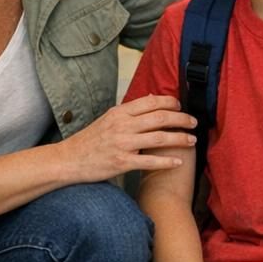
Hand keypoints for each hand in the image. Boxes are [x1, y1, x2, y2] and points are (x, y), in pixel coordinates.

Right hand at [61, 94, 196, 182]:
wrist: (68, 160)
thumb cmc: (90, 140)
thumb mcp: (108, 119)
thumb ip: (130, 111)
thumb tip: (151, 98)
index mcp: (120, 112)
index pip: (152, 102)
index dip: (171, 102)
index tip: (182, 106)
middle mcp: (122, 125)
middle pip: (160, 117)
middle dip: (182, 119)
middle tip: (194, 122)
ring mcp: (122, 144)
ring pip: (159, 138)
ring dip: (180, 139)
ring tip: (192, 141)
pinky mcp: (121, 162)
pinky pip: (150, 161)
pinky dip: (166, 161)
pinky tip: (178, 162)